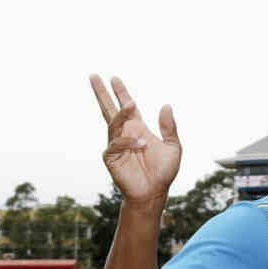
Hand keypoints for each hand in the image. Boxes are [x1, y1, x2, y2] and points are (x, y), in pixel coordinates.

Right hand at [89, 75, 181, 207]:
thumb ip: (169, 127)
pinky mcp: (111, 157)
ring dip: (122, 113)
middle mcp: (124, 134)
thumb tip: (166, 105)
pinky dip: (127, 142)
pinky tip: (141, 144)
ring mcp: (116, 145)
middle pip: (109, 110)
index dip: (120, 93)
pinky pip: (115, 144)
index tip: (114, 78)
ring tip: (131, 103)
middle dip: (102, 93)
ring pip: (113, 123)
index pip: (127, 107)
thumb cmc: (163, 172)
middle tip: (94, 76)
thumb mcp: (173, 146)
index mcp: (137, 129)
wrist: (155, 192)